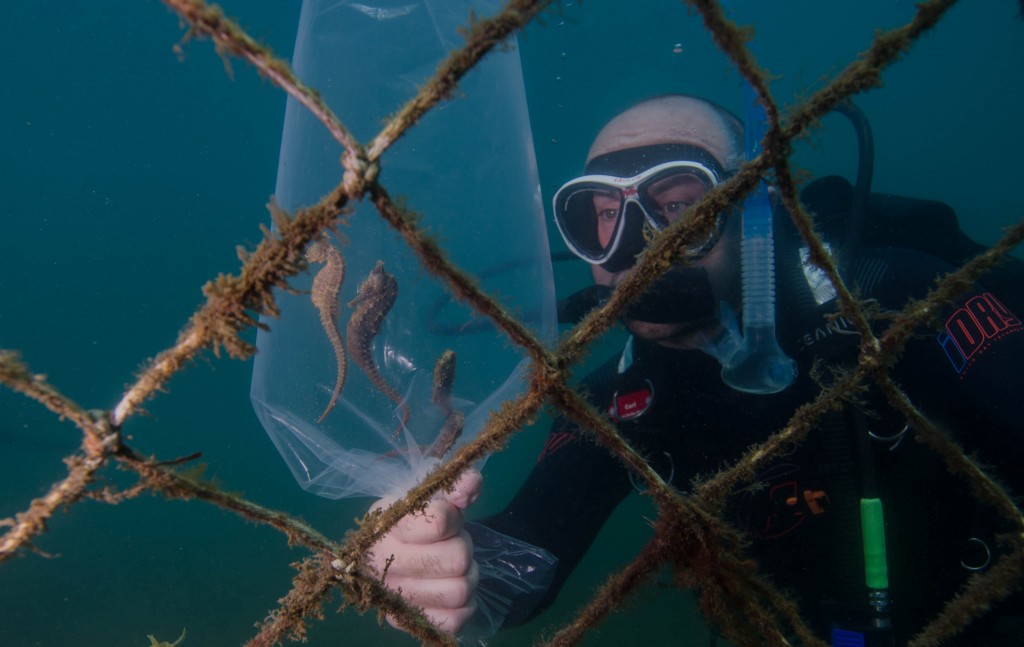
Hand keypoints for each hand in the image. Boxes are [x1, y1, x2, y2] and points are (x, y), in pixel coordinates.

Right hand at [367, 469, 482, 633]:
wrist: (382, 548)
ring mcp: (393, 595)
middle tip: (453, 543)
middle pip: (456, 559)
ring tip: (454, 567)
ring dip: (467, 576)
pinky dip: (463, 606)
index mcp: (386, 525)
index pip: (438, 522)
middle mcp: (383, 563)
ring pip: (458, 591)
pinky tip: (450, 587)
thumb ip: (455, 485)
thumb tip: (471, 485)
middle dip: (464, 547)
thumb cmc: (410, 517)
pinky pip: (453, 620)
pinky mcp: (406, 620)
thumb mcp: (429, 494)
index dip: (454, 517)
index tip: (446, 517)